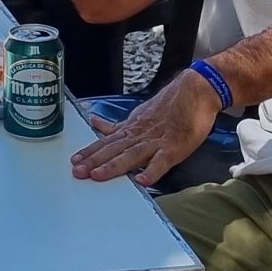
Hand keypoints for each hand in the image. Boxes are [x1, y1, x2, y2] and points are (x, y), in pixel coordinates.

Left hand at [72, 72, 220, 186]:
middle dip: (95, 161)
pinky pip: (162, 161)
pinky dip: (152, 170)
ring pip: (132, 155)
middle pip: (114, 149)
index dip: (90, 151)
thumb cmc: (171, 104)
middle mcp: (140, 134)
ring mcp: (157, 141)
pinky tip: (142, 180)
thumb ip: (119, 124)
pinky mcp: (175, 147)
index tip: (74, 161)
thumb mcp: (140, 113)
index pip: (107, 141)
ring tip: (99, 175)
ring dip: (114, 166)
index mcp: (132, 128)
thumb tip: (96, 123)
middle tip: (77, 172)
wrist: (197, 90)